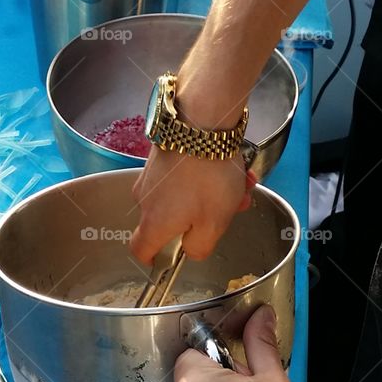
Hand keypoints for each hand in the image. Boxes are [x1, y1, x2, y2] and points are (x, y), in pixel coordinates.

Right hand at [131, 147, 255, 262]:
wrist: (201, 121)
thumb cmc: (208, 176)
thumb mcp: (214, 223)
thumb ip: (200, 247)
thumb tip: (191, 249)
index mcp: (154, 223)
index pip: (140, 250)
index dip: (154, 259)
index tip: (169, 259)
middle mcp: (145, 199)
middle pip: (171, 220)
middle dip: (204, 217)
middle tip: (233, 209)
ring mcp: (152, 174)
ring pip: (183, 194)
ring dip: (212, 193)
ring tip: (240, 182)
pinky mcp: (162, 154)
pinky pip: (184, 173)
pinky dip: (206, 173)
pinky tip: (231, 164)